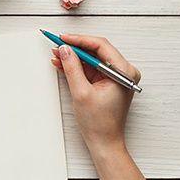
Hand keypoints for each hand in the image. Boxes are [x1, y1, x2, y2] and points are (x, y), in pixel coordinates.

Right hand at [50, 34, 140, 156]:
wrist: (104, 142)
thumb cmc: (99, 123)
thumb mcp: (81, 92)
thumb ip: (72, 68)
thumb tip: (65, 50)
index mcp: (124, 72)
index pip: (100, 46)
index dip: (79, 40)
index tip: (63, 38)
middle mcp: (123, 72)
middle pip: (96, 50)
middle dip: (75, 47)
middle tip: (56, 44)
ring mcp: (115, 77)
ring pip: (92, 58)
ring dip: (74, 56)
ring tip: (56, 54)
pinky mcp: (107, 82)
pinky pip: (90, 68)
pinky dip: (76, 66)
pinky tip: (62, 63)